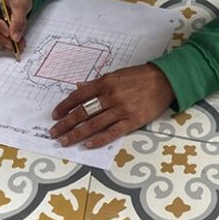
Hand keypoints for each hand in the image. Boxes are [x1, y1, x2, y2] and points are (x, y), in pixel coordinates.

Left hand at [48, 64, 174, 148]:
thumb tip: (78, 87)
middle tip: (53, 133)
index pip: (78, 96)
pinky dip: (99, 139)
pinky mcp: (132, 121)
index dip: (64, 106)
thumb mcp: (114, 75)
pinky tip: (87, 145)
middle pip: (83, 112)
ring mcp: (121, 110)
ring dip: (77, 134)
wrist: (164, 81)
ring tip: (64, 141)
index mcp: (104, 83)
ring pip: (94, 124)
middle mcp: (110, 97)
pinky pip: (112, 132)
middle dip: (66, 124)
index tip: (55, 115)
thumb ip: (95, 84)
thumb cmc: (138, 77)